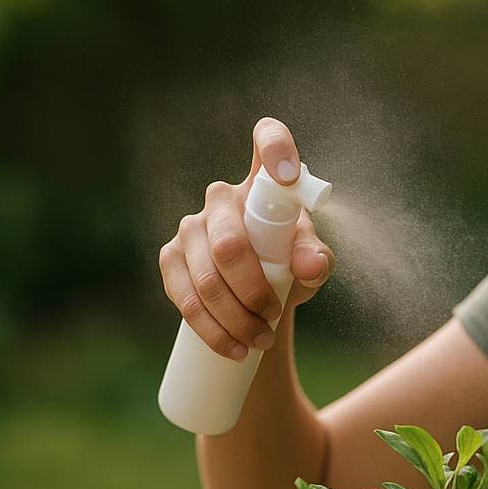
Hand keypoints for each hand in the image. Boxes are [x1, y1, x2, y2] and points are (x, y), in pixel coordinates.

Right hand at [158, 116, 335, 361]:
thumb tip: (312, 264)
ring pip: (207, 278)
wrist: (258, 298)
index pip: (267, 140)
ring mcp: (191, 226)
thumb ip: (317, 259)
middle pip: (230, 243)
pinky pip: (186, 296)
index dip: (276, 147)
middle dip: (253, 291)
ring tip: (261, 342)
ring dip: (235, 318)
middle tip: (274, 320)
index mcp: (263, 184)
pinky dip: (212, 329)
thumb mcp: (310, 263)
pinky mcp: (170, 258)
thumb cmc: (289, 267)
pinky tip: (233, 348)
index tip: (288, 174)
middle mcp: (222, 197)